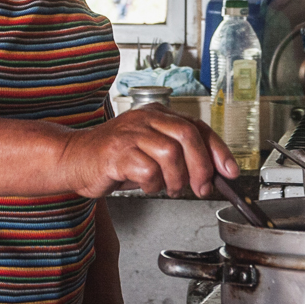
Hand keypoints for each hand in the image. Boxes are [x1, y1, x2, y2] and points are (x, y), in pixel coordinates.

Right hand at [61, 106, 237, 198]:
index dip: (219, 150)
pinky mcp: (116, 152)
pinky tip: (146, 186)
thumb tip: (213, 173)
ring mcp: (130, 133)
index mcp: (158, 114)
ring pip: (170, 154)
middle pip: (188, 137)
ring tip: (168, 188)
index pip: (198, 127)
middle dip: (201, 168)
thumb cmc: (115, 158)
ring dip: (176, 179)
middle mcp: (146, 118)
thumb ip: (180, 157)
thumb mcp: (152, 152)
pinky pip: (148, 171)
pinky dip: (153, 185)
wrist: (74, 159)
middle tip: (201, 188)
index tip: (230, 172)